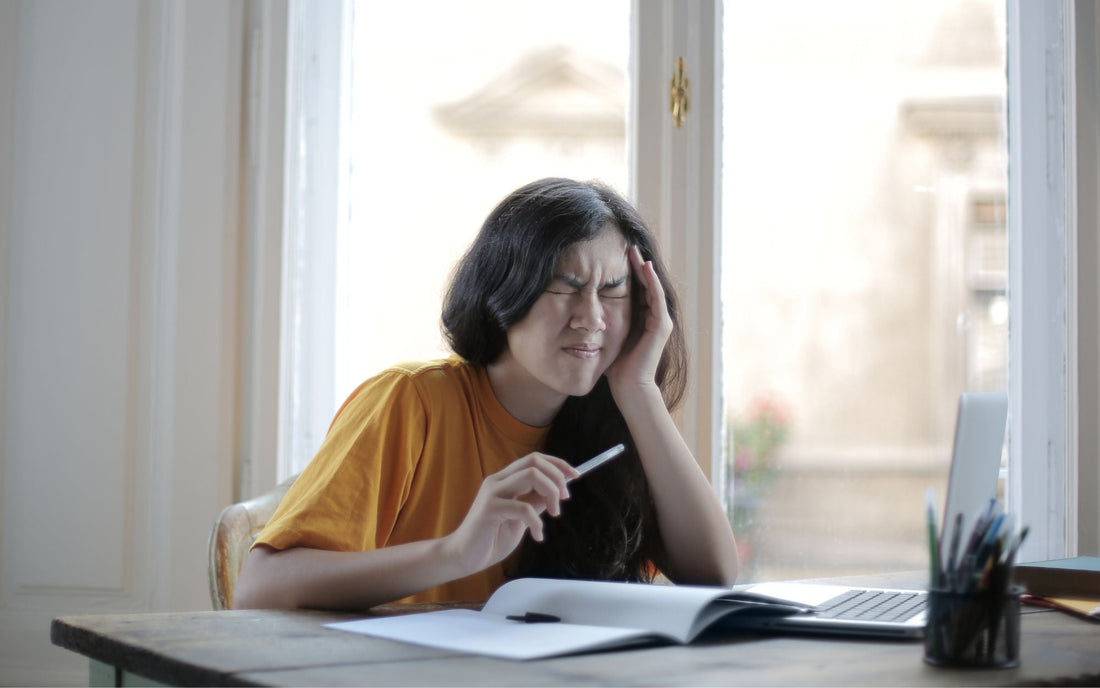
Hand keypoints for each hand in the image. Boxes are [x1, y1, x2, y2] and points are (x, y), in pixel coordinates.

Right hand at [445, 453, 578, 575]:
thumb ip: (534, 503)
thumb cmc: (490, 539)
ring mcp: (492, 493)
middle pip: (535, 462)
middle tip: (564, 499)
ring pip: (532, 475)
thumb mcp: (520, 519)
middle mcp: (497, 481)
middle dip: (557, 477)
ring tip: (555, 513)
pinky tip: (537, 536)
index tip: (575, 476)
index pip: (535, 459)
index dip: (558, 464)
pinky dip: (537, 522)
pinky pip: (523, 507)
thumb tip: (555, 492)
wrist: (464, 557)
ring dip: (551, 493)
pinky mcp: (490, 509)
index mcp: (504, 480)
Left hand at [606, 245, 672, 393]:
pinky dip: (651, 281)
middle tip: (627, 245)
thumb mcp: (606, 335)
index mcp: (641, 318)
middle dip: (636, 264)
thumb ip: (601, 321)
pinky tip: (644, 266)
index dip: (627, 272)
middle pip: (645, 284)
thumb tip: (580, 310)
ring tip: (635, 250)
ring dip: (644, 267)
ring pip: (652, 287)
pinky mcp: (662, 325)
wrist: (629, 386)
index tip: (615, 255)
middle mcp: (653, 316)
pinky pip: (656, 297)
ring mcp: (660, 320)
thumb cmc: (615, 365)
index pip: (635, 288)